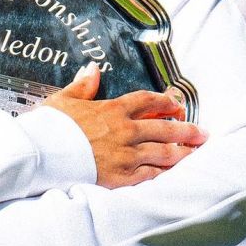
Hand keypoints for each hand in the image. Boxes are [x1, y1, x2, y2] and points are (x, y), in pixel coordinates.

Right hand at [44, 63, 206, 187]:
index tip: (177, 104)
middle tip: (202, 133)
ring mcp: (126, 155)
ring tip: (197, 153)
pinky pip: (151, 176)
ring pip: (163, 153)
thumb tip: (93, 68)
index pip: (147, 101)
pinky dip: (166, 174)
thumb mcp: (65, 99)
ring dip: (183, 153)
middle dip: (186, 130)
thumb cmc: (51, 126)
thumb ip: (83, 85)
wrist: (43, 154)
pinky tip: (176, 175)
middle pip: (164, 128)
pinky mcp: (122, 177)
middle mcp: (125, 131)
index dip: (166, 102)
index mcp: (113, 109)